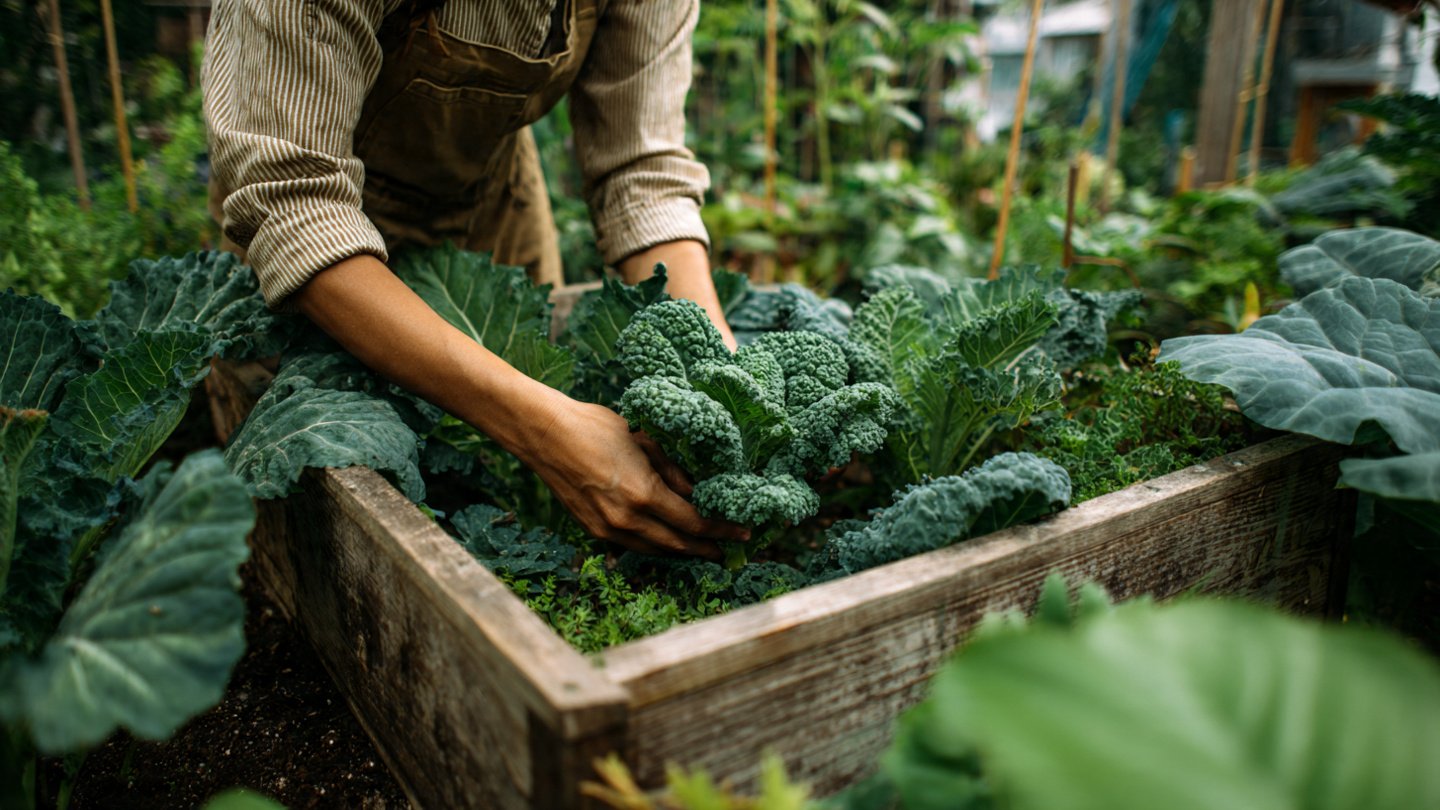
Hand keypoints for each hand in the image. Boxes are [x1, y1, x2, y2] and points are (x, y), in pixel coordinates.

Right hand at [520, 396, 748, 560]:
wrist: (545, 434)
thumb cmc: (595, 427)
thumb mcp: (645, 442)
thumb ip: (674, 471)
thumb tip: (697, 493)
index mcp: (644, 494)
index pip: (694, 523)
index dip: (721, 531)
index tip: (742, 533)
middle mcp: (627, 520)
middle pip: (677, 545)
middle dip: (706, 549)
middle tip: (728, 550)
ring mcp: (607, 529)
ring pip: (654, 550)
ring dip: (680, 551)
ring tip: (702, 548)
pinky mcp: (592, 530)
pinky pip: (632, 546)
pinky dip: (654, 546)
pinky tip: (666, 540)